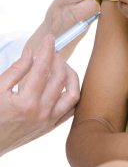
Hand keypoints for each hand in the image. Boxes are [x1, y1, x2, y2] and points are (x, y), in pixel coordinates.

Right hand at [0, 35, 79, 155]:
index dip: (47, 50)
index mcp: (26, 102)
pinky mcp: (51, 127)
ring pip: (72, 94)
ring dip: (71, 76)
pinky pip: (71, 109)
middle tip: (54, 51)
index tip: (50, 38)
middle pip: (60, 79)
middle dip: (59, 60)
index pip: (42, 69)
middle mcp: (41, 113)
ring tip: (62, 66)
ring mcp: (48, 122)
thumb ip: (16, 70)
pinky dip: (72, 94)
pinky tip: (65, 84)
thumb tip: (32, 52)